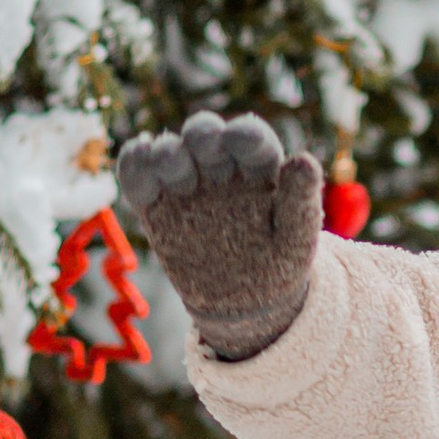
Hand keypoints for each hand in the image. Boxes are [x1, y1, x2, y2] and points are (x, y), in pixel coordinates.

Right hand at [117, 113, 323, 360]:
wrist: (245, 304)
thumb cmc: (279, 265)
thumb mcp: (296, 238)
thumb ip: (300, 200)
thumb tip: (304, 160)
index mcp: (259, 168)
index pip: (250, 137)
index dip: (243, 134)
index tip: (238, 139)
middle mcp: (219, 166)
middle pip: (205, 135)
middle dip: (201, 136)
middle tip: (203, 150)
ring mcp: (185, 184)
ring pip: (169, 151)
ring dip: (167, 152)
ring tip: (175, 172)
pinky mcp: (155, 205)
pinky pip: (137, 176)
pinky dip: (133, 164)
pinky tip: (139, 160)